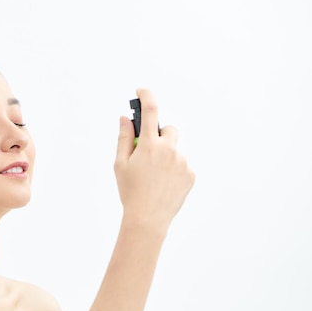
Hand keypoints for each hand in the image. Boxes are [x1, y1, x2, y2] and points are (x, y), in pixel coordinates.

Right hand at [114, 89, 194, 233]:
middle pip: (168, 129)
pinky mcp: (191, 174)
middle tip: (146, 151)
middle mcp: (169, 150)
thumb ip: (124, 138)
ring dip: (166, 154)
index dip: (146, 96)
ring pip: (175, 148)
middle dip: (158, 135)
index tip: (141, 91)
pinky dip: (173, 168)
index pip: (151, 111)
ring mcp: (183, 162)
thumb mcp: (120, 164)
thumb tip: (126, 118)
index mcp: (149, 146)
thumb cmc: (130, 191)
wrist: (148, 219)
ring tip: (154, 175)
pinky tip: (163, 183)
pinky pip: (182, 163)